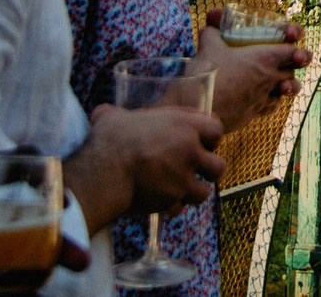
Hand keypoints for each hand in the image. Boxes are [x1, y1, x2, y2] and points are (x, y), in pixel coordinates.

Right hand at [76, 103, 226, 228]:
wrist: (101, 173)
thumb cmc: (108, 140)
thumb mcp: (113, 117)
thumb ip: (118, 114)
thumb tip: (103, 113)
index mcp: (183, 125)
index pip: (216, 130)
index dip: (210, 138)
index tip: (200, 143)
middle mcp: (190, 151)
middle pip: (219, 166)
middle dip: (209, 171)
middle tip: (194, 171)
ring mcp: (183, 178)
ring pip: (204, 192)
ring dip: (192, 193)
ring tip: (178, 190)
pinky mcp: (172, 201)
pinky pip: (180, 208)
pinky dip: (171, 208)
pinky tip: (160, 203)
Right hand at [197, 15, 310, 133]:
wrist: (199, 109)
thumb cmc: (208, 74)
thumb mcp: (209, 45)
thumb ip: (213, 30)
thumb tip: (212, 18)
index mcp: (265, 59)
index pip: (293, 52)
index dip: (297, 47)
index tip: (294, 44)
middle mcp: (269, 79)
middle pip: (293, 72)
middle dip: (295, 65)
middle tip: (291, 60)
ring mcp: (263, 98)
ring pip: (286, 92)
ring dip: (287, 85)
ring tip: (282, 81)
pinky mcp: (253, 114)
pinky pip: (270, 106)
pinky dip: (270, 100)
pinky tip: (263, 96)